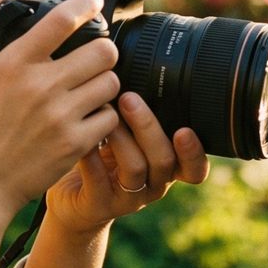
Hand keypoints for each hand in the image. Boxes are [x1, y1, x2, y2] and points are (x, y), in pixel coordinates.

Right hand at [0, 0, 127, 228]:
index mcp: (12, 64)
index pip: (60, 20)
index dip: (85, 4)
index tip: (94, 1)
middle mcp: (39, 86)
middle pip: (102, 50)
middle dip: (102, 50)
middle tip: (95, 57)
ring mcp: (60, 116)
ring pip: (111, 82)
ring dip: (104, 83)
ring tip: (90, 89)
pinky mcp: (74, 144)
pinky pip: (109, 117)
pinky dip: (103, 117)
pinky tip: (87, 118)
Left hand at [45, 91, 209, 236]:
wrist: (73, 201)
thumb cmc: (101, 159)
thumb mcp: (124, 137)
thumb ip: (135, 113)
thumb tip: (132, 63)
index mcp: (166, 167)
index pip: (195, 167)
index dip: (195, 151)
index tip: (186, 129)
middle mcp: (153, 184)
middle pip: (164, 160)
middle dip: (148, 127)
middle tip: (130, 99)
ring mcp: (128, 198)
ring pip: (135, 169)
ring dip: (122, 138)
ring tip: (106, 114)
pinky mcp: (99, 205)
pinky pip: (99, 181)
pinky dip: (92, 157)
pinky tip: (84, 137)